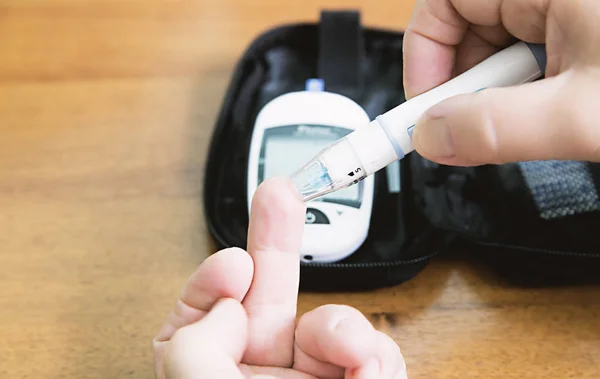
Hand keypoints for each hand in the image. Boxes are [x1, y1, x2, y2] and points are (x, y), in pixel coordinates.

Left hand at [152, 177, 406, 378]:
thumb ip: (193, 342)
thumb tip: (230, 306)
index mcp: (210, 375)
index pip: (201, 316)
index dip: (213, 279)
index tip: (235, 264)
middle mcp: (258, 376)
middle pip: (269, 296)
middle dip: (278, 240)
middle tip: (282, 191)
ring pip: (334, 323)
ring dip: (344, 326)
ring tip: (350, 351)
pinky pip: (377, 354)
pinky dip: (379, 358)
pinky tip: (369, 374)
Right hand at [403, 0, 599, 165]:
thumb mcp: (581, 114)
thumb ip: (498, 127)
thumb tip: (434, 136)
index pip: (444, 0)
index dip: (422, 49)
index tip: (425, 102)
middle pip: (466, 29)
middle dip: (462, 84)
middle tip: (472, 127)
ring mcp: (568, 13)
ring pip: (498, 51)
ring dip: (497, 95)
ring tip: (530, 121)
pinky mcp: (581, 35)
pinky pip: (531, 60)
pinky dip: (526, 95)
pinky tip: (548, 114)